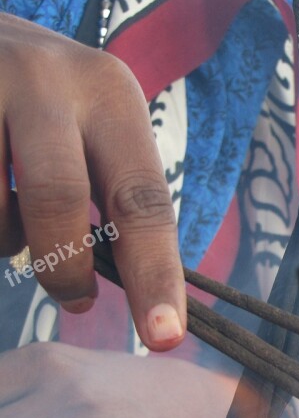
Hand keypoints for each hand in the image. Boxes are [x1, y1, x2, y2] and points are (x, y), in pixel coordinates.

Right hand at [0, 14, 184, 350]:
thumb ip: (116, 191)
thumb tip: (139, 287)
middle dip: (69, 268)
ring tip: (18, 222)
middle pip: (60, 200)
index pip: (142, 200)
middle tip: (77, 301)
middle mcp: (49, 79)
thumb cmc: (52, 102)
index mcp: (111, 94)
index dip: (156, 275)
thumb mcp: (97, 127)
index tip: (164, 338)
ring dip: (9, 238)